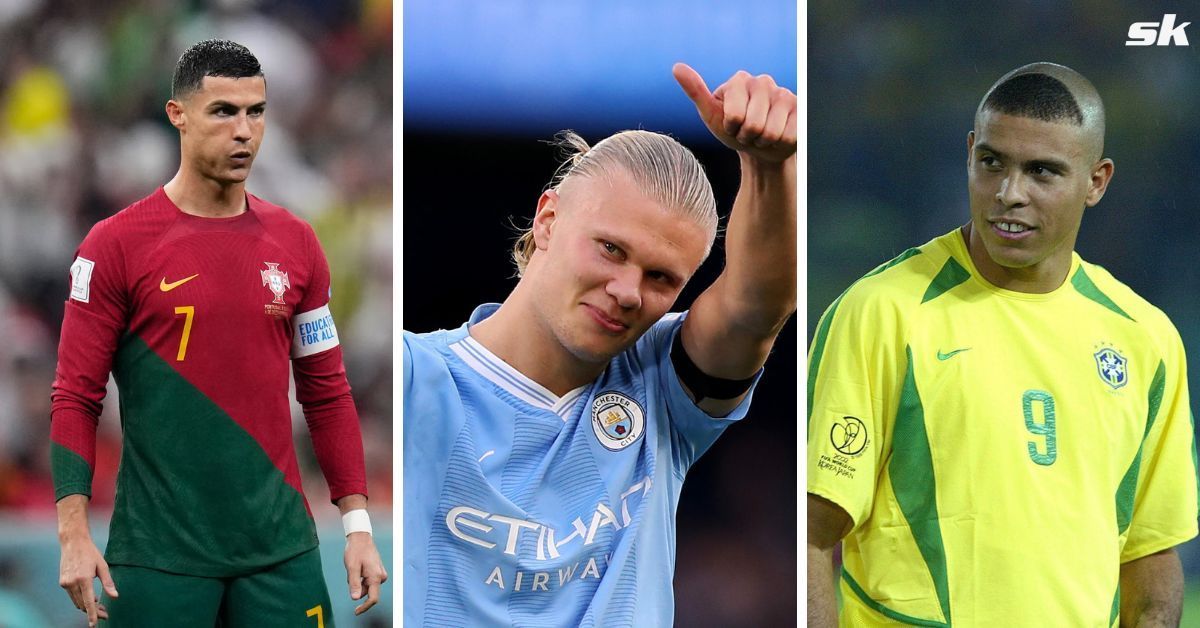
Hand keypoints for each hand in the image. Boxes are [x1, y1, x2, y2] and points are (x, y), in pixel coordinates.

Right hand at [59, 535, 117, 626]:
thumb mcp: (103, 566)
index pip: (88, 602)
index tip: (94, 624)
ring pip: (77, 602)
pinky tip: (90, 598)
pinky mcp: (62, 582)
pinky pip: (73, 596)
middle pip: (82, 605)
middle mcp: (72, 583)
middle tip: (106, 613)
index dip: (92, 614)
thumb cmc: (91, 553)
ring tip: (100, 606)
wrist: (73, 542)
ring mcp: (65, 583)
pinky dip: (81, 599)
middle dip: (94, 611)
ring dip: (87, 607)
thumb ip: (108, 583)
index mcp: (84, 579)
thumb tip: (115, 596)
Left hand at [344, 531, 387, 614]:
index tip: (356, 612)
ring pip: (367, 586)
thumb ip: (354, 583)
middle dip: (357, 588)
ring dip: (358, 582)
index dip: (364, 607)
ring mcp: (380, 574)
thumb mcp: (351, 567)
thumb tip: (355, 598)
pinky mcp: (377, 571)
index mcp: (375, 577)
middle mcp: (380, 577)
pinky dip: (361, 578)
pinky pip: (368, 580)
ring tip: (354, 568)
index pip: (373, 599)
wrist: (361, 538)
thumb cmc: (356, 551)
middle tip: (350, 575)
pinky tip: (357, 567)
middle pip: (367, 592)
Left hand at [673, 63, 796, 163]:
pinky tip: (778, 135)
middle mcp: (763, 81)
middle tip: (747, 132)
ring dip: (763, 141)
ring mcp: (784, 94)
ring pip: (772, 131)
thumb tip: (676, 67)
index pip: (734, 115)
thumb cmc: (732, 130)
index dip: (731, 128)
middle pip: (754, 124)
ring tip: (761, 134)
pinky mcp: (801, 109)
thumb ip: (695, 91)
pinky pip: (789, 135)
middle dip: (748, 136)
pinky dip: (781, 142)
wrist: (759, 148)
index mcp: (739, 80)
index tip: (731, 125)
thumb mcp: (711, 115)